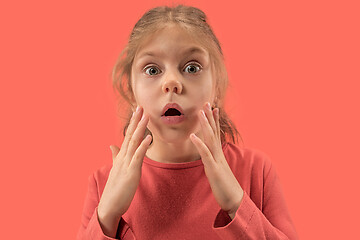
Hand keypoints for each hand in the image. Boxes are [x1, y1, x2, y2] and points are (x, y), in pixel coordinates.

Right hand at [98, 106, 151, 219]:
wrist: (109, 205)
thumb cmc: (115, 189)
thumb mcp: (116, 169)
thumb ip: (115, 156)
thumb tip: (112, 145)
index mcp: (122, 156)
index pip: (128, 136)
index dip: (133, 123)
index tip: (137, 111)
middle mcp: (123, 157)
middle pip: (130, 135)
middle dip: (136, 120)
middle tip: (140, 106)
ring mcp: (126, 164)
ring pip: (134, 142)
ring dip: (140, 128)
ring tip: (146, 116)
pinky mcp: (131, 172)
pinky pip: (138, 157)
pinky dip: (143, 146)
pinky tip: (149, 137)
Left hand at [189, 102, 243, 218]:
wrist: (234, 200)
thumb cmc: (225, 186)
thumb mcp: (218, 170)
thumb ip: (215, 161)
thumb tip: (211, 156)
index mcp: (219, 154)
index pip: (216, 133)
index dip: (214, 120)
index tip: (211, 108)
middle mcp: (219, 154)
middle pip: (214, 131)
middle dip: (210, 117)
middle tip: (206, 102)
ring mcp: (216, 160)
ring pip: (210, 138)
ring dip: (205, 124)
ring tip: (200, 112)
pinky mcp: (213, 168)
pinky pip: (205, 154)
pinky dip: (199, 144)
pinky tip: (193, 136)